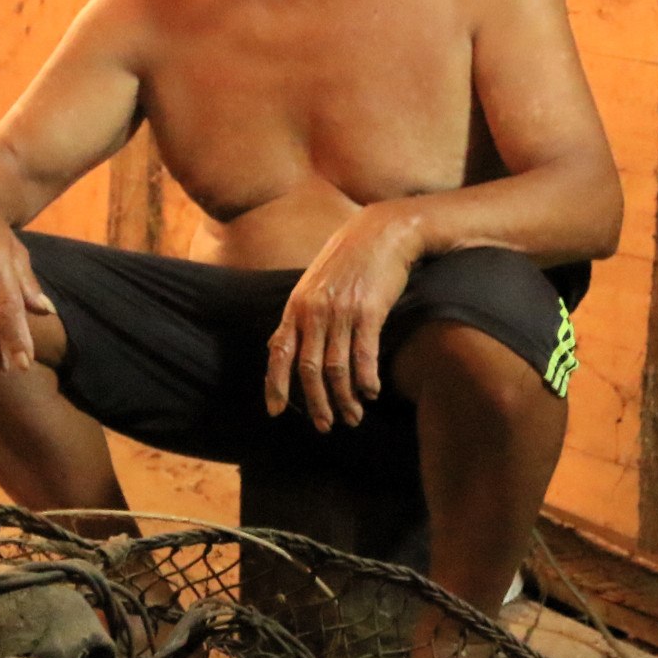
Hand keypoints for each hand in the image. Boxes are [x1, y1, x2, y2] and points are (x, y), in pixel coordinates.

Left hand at [266, 203, 418, 430]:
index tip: (275, 411)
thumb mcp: (312, 284)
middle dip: (316, 403)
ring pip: (337, 369)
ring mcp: (341, 312)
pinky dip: (366, 380)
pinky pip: (364, 356)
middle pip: (309, 369)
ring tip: (353, 417)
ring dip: (344, 399)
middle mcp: (315, 311)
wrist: (383, 231)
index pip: (279, 352)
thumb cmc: (347, 260)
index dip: (275, 384)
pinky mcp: (369, 312)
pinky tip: (371, 393)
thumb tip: (275, 344)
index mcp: (297, 306)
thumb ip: (295, 317)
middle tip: (324, 425)